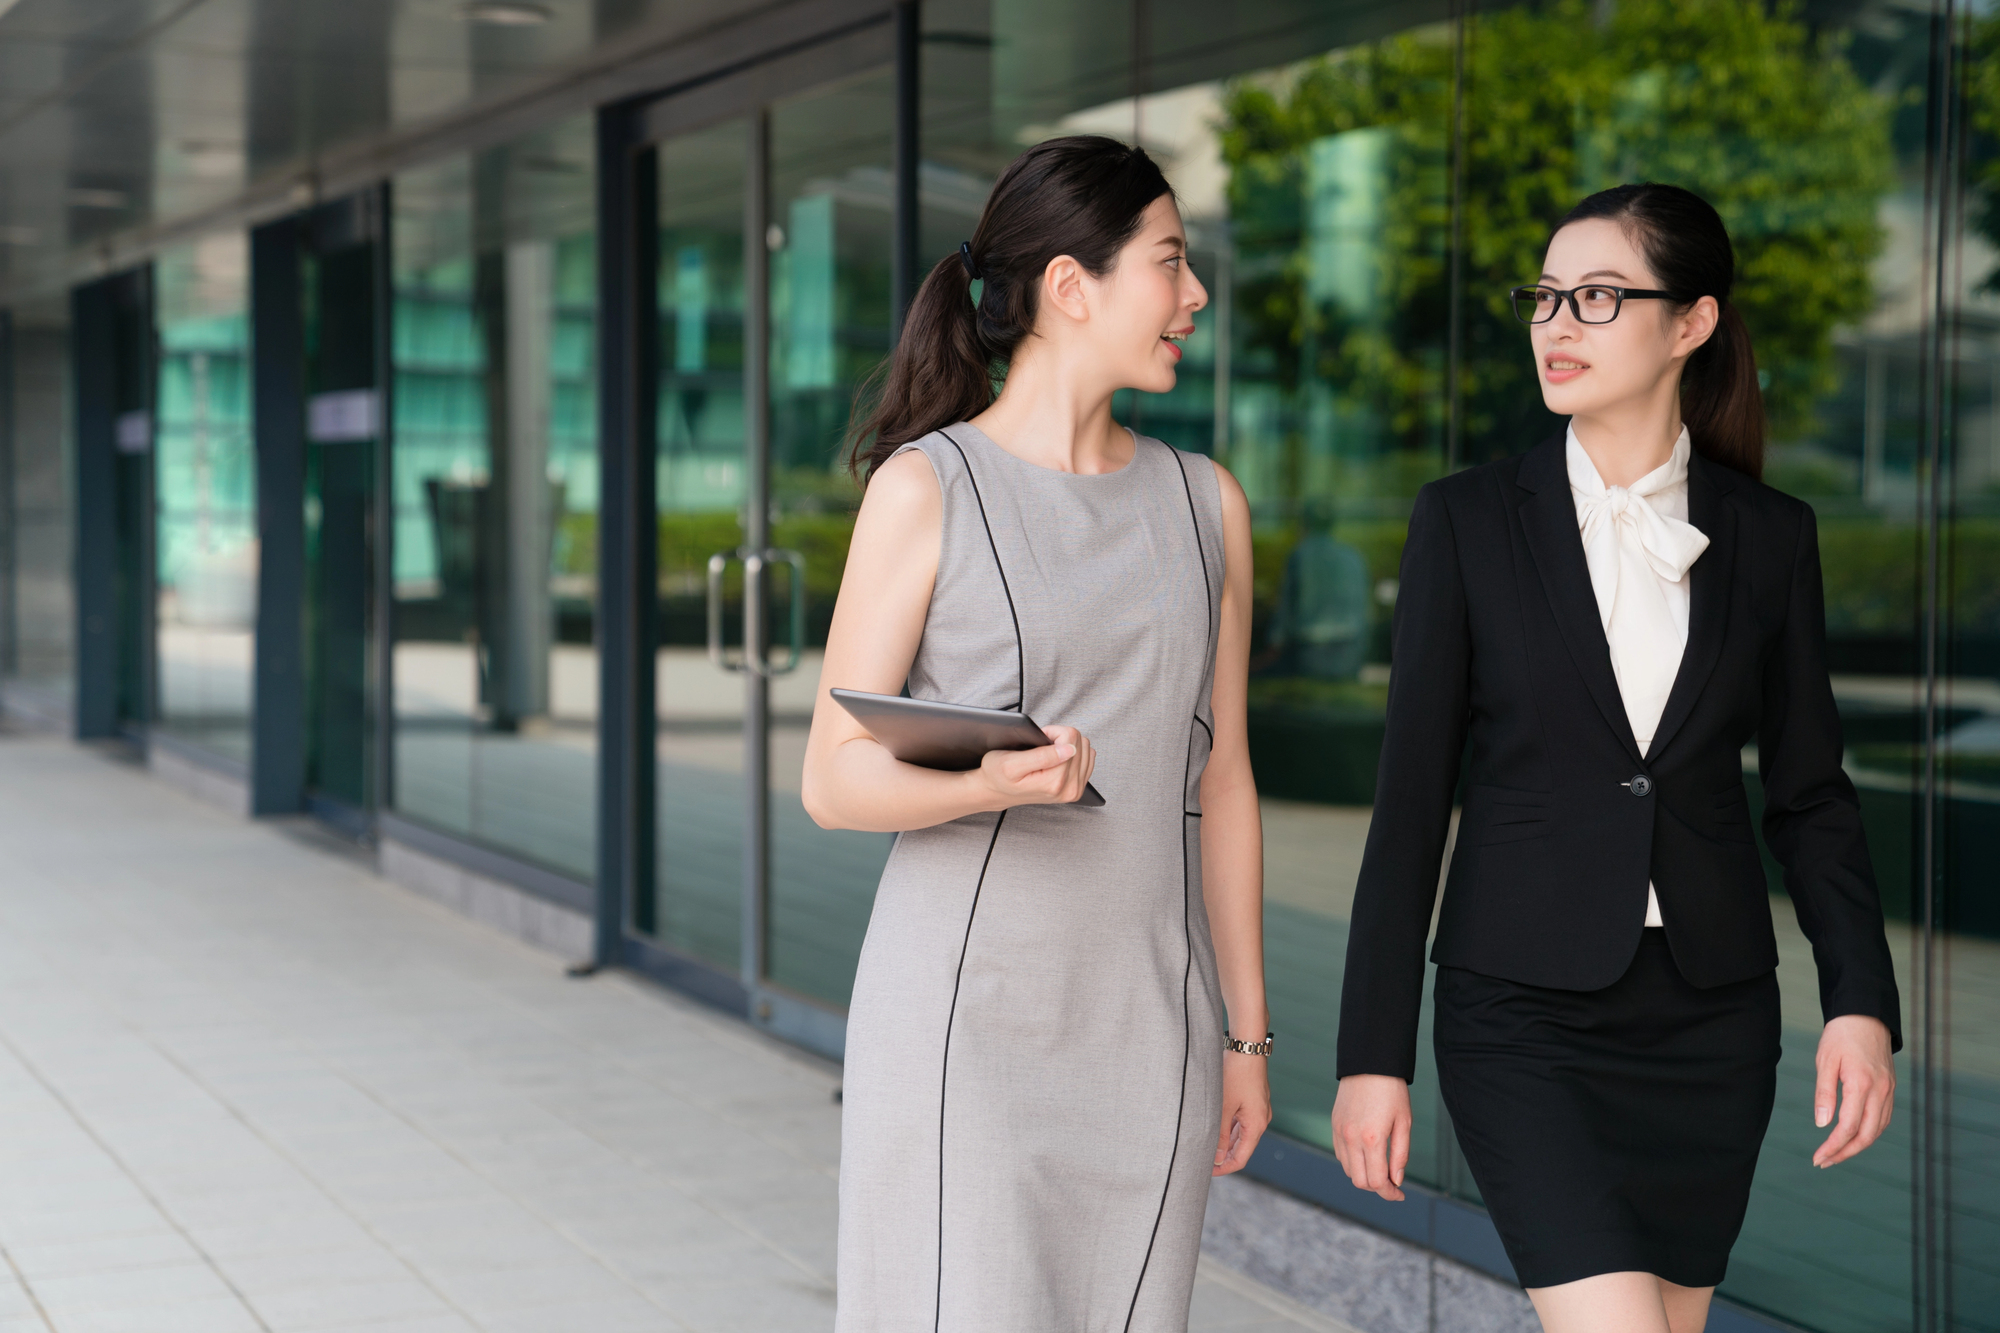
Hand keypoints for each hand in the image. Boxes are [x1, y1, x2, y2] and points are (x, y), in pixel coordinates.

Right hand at [974, 725, 1095, 807]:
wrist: (997, 791)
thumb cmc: (999, 775)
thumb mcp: (1011, 764)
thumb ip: (1042, 756)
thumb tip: (1070, 749)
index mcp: (1055, 782)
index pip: (1070, 738)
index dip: (1052, 732)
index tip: (1038, 741)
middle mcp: (1069, 789)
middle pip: (1080, 742)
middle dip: (1060, 739)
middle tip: (1040, 748)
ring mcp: (1075, 790)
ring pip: (1086, 748)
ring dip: (1067, 745)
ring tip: (1047, 754)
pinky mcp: (1078, 788)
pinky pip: (1088, 758)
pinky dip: (1073, 753)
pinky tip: (1057, 759)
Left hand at [1214, 1052, 1272, 1175]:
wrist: (1247, 1045)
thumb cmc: (1235, 1074)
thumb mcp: (1223, 1106)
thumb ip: (1220, 1133)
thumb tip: (1217, 1157)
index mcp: (1256, 1125)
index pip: (1241, 1158)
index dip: (1224, 1168)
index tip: (1207, 1171)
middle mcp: (1261, 1119)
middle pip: (1241, 1147)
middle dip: (1223, 1155)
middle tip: (1201, 1158)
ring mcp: (1258, 1109)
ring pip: (1240, 1133)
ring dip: (1225, 1140)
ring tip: (1205, 1142)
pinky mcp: (1253, 1099)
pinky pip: (1241, 1120)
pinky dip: (1228, 1127)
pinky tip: (1214, 1126)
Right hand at [1331, 1074, 1410, 1200]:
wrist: (1369, 1064)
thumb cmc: (1392, 1091)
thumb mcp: (1404, 1123)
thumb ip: (1400, 1155)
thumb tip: (1397, 1180)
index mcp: (1372, 1139)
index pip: (1377, 1182)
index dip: (1390, 1193)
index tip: (1400, 1194)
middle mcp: (1351, 1138)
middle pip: (1360, 1181)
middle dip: (1378, 1188)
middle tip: (1392, 1183)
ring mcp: (1339, 1132)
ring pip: (1349, 1171)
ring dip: (1365, 1176)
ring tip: (1381, 1169)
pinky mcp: (1334, 1125)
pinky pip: (1341, 1155)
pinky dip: (1354, 1163)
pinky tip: (1367, 1156)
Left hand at [1812, 1014, 1894, 1167]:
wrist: (1865, 1016)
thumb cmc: (1840, 1035)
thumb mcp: (1825, 1061)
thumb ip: (1824, 1094)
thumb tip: (1822, 1124)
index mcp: (1861, 1084)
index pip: (1847, 1127)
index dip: (1833, 1146)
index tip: (1818, 1157)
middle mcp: (1880, 1091)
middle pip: (1866, 1135)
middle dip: (1845, 1152)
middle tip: (1824, 1162)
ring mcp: (1888, 1090)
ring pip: (1877, 1130)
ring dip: (1858, 1146)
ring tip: (1837, 1154)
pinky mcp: (1890, 1088)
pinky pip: (1883, 1118)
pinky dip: (1869, 1132)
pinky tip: (1855, 1137)